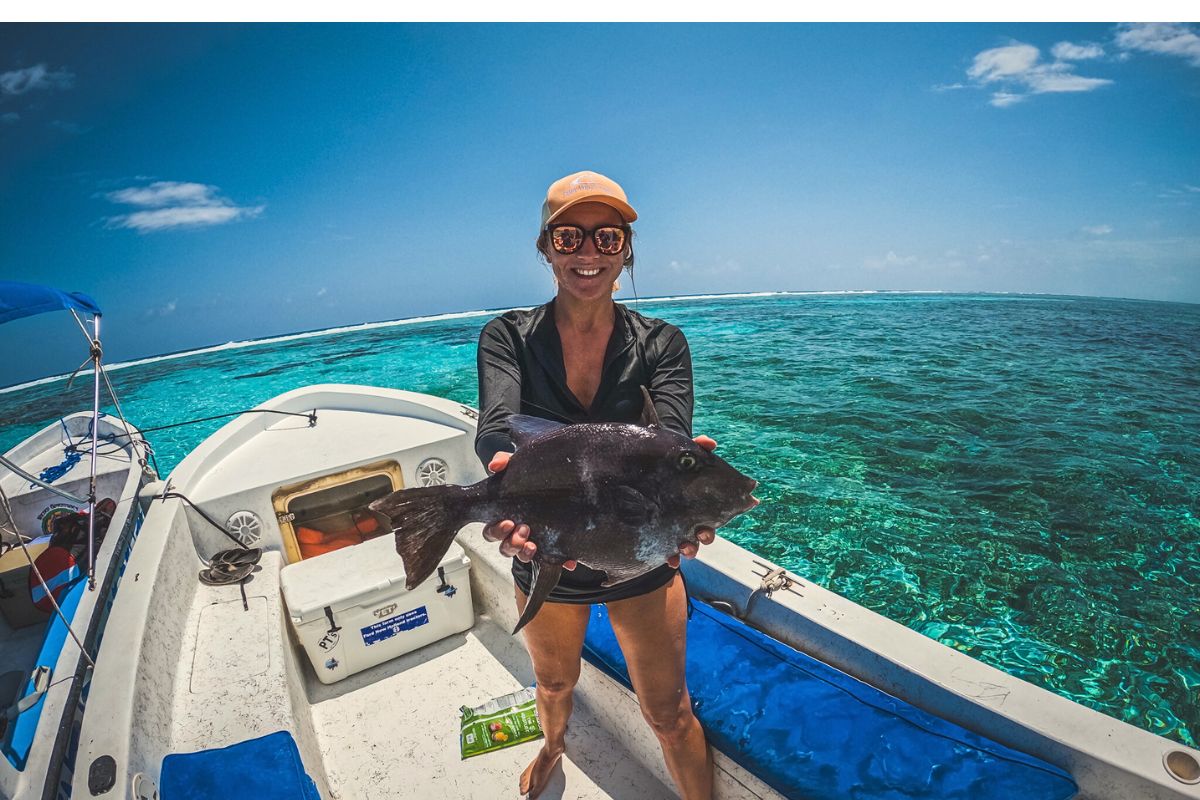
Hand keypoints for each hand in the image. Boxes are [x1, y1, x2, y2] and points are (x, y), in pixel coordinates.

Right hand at [483, 451, 575, 569]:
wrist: (562, 483)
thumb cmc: (531, 477)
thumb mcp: (518, 466)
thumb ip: (505, 461)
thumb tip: (495, 465)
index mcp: (505, 517)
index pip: (492, 530)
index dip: (497, 530)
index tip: (508, 522)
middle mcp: (516, 533)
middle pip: (505, 547)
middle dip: (512, 542)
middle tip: (524, 529)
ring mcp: (533, 540)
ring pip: (523, 556)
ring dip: (526, 553)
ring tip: (534, 545)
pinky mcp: (552, 546)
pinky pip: (554, 558)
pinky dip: (561, 560)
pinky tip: (569, 560)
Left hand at [667, 435, 718, 567]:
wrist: (644, 470)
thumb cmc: (669, 465)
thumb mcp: (681, 455)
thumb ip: (696, 448)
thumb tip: (711, 442)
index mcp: (697, 502)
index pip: (712, 514)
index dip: (715, 522)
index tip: (710, 525)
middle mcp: (689, 518)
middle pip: (702, 533)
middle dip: (703, 537)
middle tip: (700, 535)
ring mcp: (675, 528)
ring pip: (688, 545)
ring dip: (688, 549)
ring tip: (682, 550)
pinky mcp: (659, 535)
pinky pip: (667, 551)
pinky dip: (671, 557)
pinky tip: (669, 559)